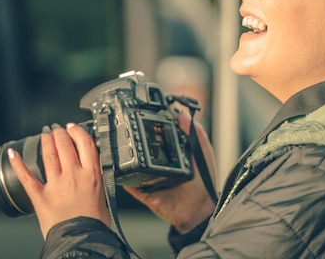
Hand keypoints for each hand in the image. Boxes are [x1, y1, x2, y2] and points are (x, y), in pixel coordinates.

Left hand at [8, 123, 109, 239]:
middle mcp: (74, 175)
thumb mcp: (103, 194)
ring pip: (49, 155)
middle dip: (60, 133)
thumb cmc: (95, 222)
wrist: (82, 240)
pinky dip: (18, 163)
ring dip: (46, 141)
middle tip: (57, 129)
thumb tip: (91, 168)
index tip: (73, 127)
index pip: (85, 143)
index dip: (77, 131)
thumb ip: (95, 178)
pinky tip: (12, 153)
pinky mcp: (40, 196)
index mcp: (92, 174)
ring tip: (45, 134)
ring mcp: (56, 184)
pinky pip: (27, 176)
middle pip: (65, 144)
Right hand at [124, 109, 216, 233]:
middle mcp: (158, 164)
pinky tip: (120, 168)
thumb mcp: (203, 151)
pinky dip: (124, 177)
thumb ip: (194, 132)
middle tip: (127, 129)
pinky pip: (129, 184)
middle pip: (142, 150)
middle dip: (133, 140)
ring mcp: (149, 178)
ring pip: (133, 165)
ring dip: (127, 158)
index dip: (150, 127)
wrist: (200, 210)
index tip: (142, 115)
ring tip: (122, 146)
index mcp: (171, 153)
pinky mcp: (144, 192)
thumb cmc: (204, 182)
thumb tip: (182, 113)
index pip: (157, 137)